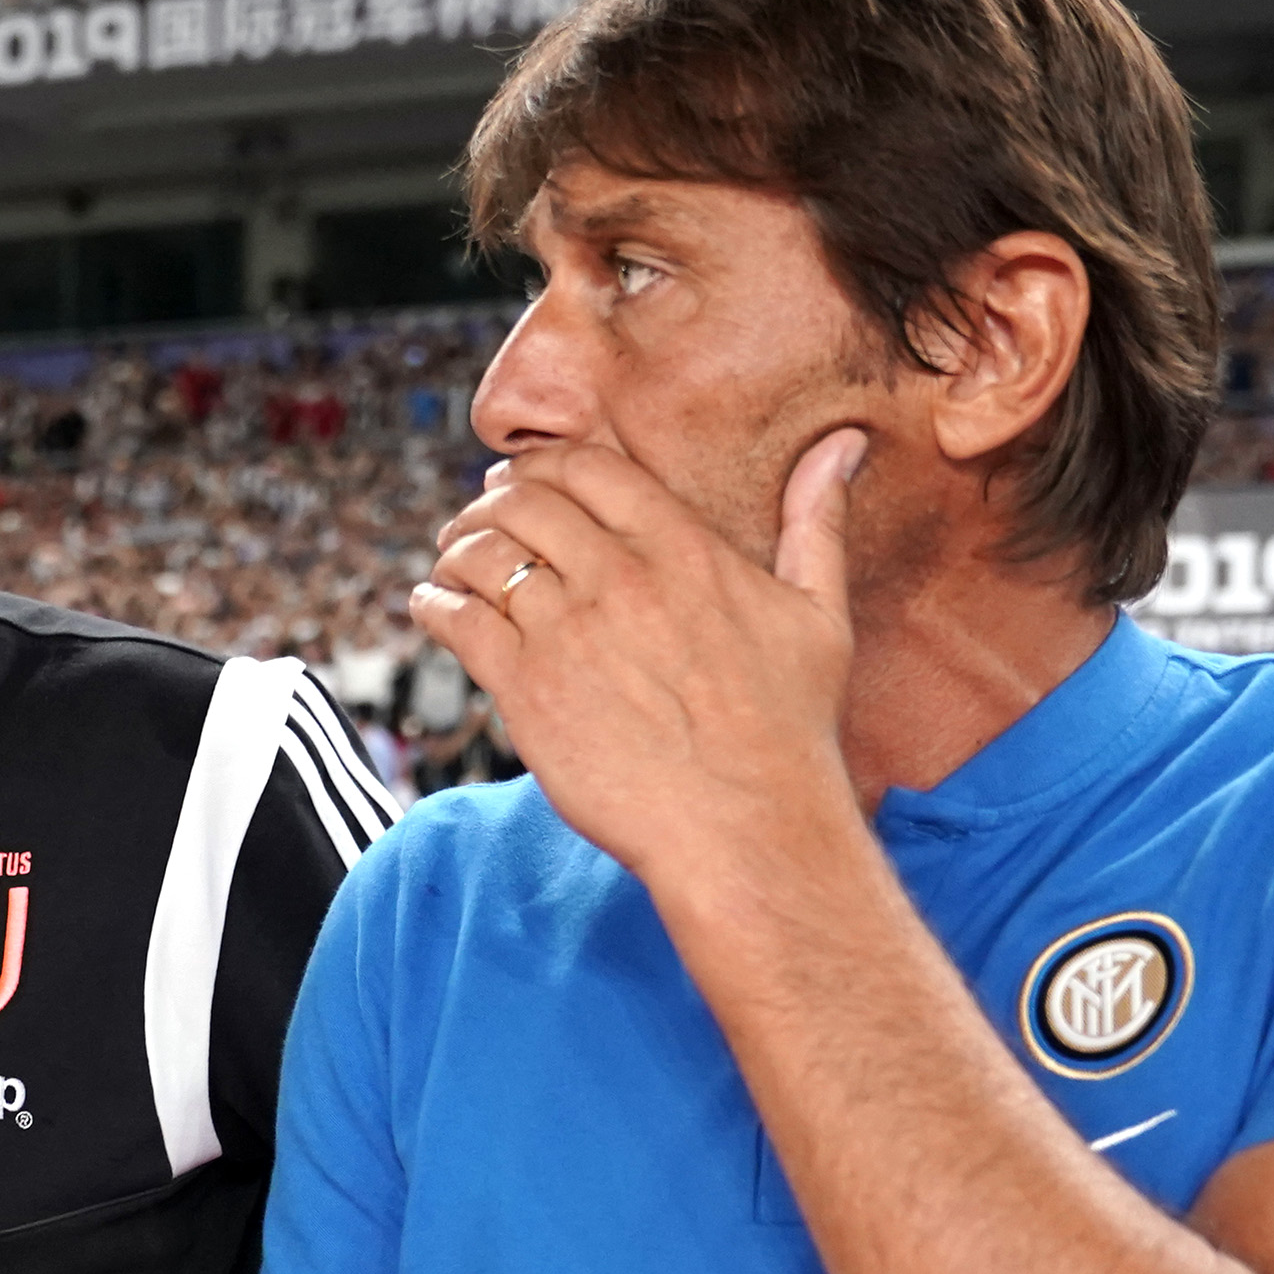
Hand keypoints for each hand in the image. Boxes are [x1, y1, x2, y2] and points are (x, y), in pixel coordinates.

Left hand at [407, 428, 868, 884]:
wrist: (748, 827)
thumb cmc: (791, 729)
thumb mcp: (819, 613)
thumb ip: (817, 522)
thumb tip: (844, 445)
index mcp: (684, 548)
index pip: (588, 468)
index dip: (542, 465)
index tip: (522, 479)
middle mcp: (620, 577)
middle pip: (524, 502)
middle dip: (489, 502)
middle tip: (476, 518)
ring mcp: (568, 631)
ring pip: (482, 554)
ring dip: (455, 549)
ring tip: (450, 563)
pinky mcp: (527, 688)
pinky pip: (457, 621)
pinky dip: (432, 604)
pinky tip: (429, 607)